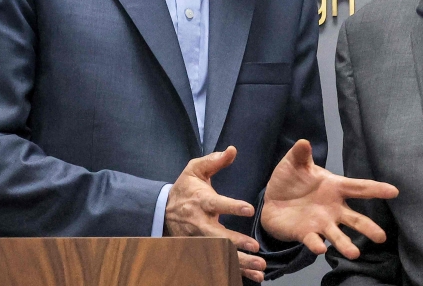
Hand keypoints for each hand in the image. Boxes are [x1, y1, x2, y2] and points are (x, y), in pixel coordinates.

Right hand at [164, 147, 267, 281]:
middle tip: (255, 248)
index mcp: (201, 201)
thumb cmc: (185, 188)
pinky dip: (235, 271)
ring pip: (220, 253)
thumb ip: (214, 160)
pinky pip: (218, 261)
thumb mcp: (195, 169)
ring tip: (259, 267)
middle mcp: (200, 223)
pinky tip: (252, 277)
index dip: (232, 207)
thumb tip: (233, 149)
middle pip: (219, 236)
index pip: (217, 204)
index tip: (249, 209)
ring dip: (240, 262)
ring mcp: (199, 239)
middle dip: (237, 242)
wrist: (163, 210)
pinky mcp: (201, 249)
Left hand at [260, 139, 397, 258]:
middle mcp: (333, 208)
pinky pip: (313, 240)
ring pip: (337, 235)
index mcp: (335, 188)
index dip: (376, 189)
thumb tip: (303, 142)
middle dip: (368, 228)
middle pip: (355, 219)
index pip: (359, 188)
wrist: (271, 201)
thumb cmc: (290, 180)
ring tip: (354, 254)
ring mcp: (321, 223)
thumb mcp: (294, 164)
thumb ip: (301, 154)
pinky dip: (316, 245)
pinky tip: (320, 249)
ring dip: (345, 244)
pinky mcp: (306, 234)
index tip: (394, 191)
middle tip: (382, 238)